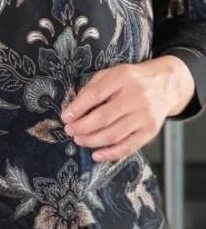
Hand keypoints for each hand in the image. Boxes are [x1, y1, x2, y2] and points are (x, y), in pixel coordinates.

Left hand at [61, 56, 194, 161]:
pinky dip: (110, 154)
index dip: (78, 108)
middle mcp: (136, 98)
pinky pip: (129, 147)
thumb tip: (73, 109)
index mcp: (122, 78)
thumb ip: (93, 88)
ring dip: (92, 140)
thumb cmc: (131, 80)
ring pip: (114, 135)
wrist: (164, 86)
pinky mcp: (150, 132)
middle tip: (69, 130)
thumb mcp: (111, 74)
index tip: (65, 117)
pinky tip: (96, 154)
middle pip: (103, 117)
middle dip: (82, 127)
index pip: (95, 94)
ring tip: (78, 140)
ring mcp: (145, 117)